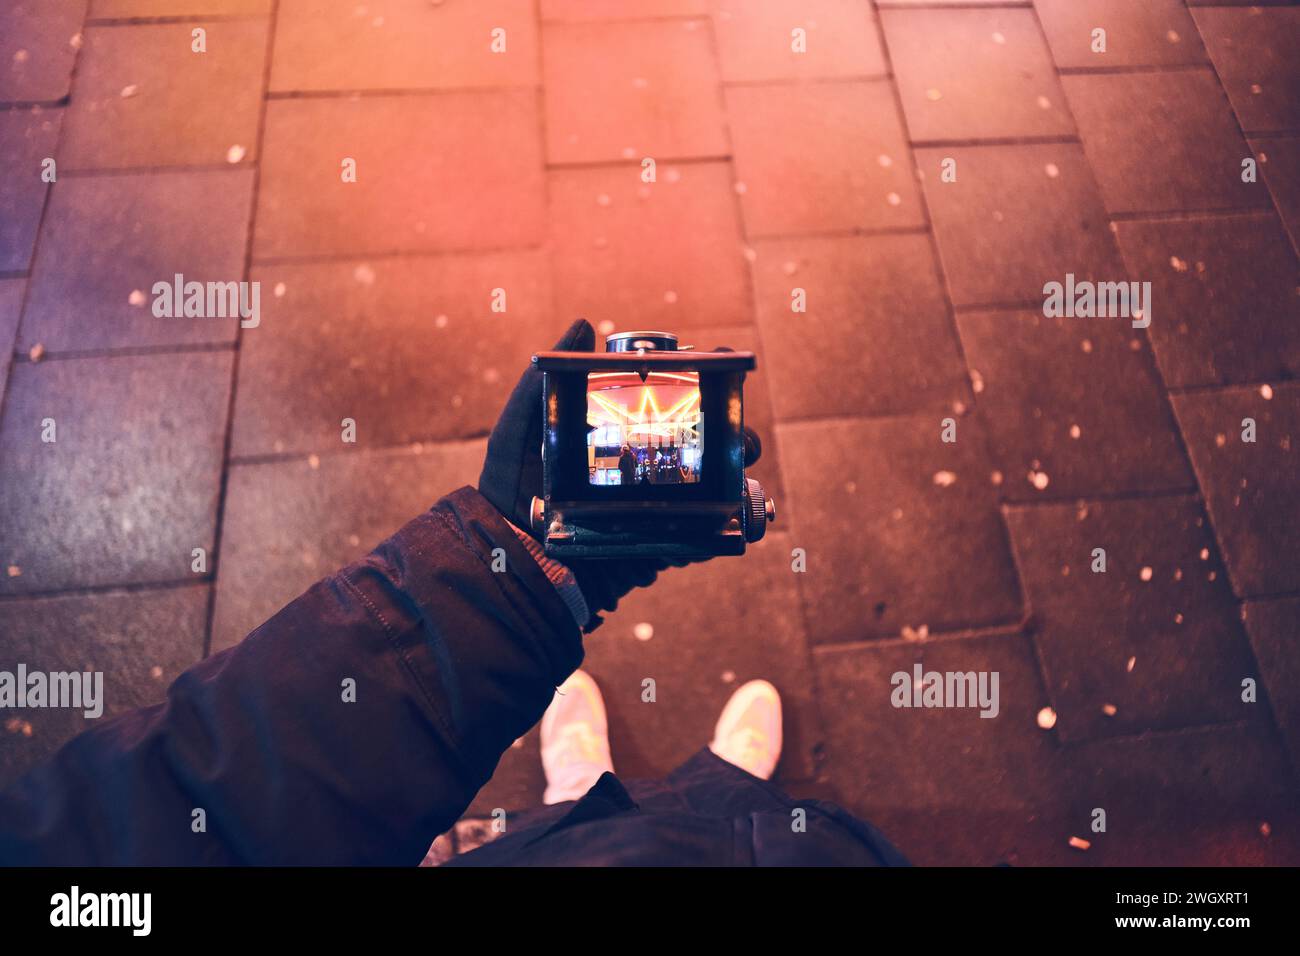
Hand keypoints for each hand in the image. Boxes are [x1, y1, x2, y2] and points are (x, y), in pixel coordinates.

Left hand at [478, 319, 761, 630]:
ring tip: (740, 468)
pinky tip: (729, 519)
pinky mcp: (660, 546)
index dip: (703, 375)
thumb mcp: (519, 429)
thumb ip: (543, 380)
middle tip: (739, 432)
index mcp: (620, 430)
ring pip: (715, 487)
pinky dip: (724, 529)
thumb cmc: (509, 489)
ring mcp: (657, 506)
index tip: (722, 358)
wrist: (512, 558)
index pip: (670, 396)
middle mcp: (645, 464)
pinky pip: (702, 538)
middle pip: (705, 440)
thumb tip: (584, 324)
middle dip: (734, 430)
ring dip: (738, 476)